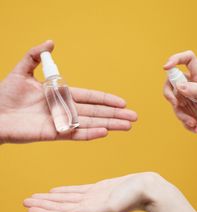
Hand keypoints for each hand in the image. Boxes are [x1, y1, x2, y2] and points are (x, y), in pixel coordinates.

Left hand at [0, 41, 136, 142]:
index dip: (106, 100)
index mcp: (61, 95)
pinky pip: (76, 134)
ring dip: (110, 124)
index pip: (90, 97)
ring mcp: (61, 123)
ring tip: (127, 126)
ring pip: (91, 123)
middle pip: (96, 112)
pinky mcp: (54, 134)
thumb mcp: (22, 70)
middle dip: (116, 114)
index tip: (122, 102)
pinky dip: (90, 133)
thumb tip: (51, 42)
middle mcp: (65, 109)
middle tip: (134, 117)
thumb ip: (37, 56)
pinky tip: (106, 132)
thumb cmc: (4, 93)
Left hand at [23, 172, 162, 211]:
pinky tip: (56, 190)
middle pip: (60, 208)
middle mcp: (88, 208)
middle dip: (43, 205)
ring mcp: (92, 198)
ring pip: (66, 199)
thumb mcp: (111, 206)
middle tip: (25, 201)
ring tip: (36, 196)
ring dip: (50, 198)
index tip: (28, 208)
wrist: (146, 188)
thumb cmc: (133, 198)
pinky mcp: (97, 189)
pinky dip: (64, 191)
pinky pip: (76, 191)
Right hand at [163, 50, 196, 140]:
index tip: (165, 67)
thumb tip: (179, 86)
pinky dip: (184, 122)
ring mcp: (188, 97)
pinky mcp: (186, 108)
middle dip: (170, 95)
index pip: (188, 59)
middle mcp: (193, 85)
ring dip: (181, 115)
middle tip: (176, 105)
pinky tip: (195, 127)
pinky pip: (178, 113)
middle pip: (172, 81)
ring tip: (194, 123)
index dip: (176, 59)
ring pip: (174, 101)